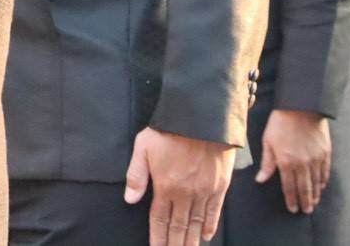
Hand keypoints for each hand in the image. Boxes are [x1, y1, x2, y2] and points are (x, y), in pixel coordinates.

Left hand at [124, 126, 236, 245]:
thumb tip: (130, 199)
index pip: (159, 219)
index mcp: (165, 186)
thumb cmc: (170, 129)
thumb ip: (136, 174)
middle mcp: (185, 194)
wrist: (202, 117)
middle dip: (175, 245)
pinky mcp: (220, 185)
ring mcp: (204, 191)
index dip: (158, 238)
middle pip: (179, 227)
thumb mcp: (143, 147)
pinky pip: (215, 211)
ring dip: (192, 241)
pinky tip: (206, 236)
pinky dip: (210, 225)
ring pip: (197, 223)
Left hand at [254, 109, 330, 214]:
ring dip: (315, 195)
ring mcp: (316, 159)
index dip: (291, 200)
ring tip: (314, 203)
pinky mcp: (325, 153)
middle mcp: (302, 164)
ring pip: (316, 183)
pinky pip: (325, 172)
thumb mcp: (268, 141)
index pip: (289, 188)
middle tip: (306, 211)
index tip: (293, 209)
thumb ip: (267, 163)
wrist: (301, 106)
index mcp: (286, 162)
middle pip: (305, 189)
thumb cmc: (280, 122)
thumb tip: (261, 180)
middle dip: (305, 202)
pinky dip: (323, 181)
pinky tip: (322, 186)